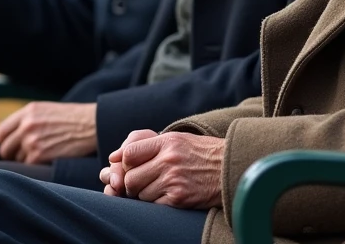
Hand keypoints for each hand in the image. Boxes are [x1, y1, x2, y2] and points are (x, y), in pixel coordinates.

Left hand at [0, 102, 97, 163]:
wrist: (92, 124)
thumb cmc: (72, 118)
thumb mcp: (46, 110)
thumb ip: (27, 120)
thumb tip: (10, 136)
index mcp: (27, 111)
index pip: (0, 132)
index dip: (5, 142)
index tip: (11, 146)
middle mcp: (26, 125)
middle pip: (5, 148)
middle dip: (13, 154)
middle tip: (25, 155)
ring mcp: (31, 141)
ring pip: (17, 159)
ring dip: (27, 160)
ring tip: (44, 153)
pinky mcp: (39, 155)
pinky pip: (28, 167)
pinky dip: (36, 166)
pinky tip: (48, 158)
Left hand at [108, 131, 225, 208]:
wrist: (231, 166)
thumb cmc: (202, 152)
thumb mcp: (177, 139)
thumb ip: (147, 145)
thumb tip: (114, 157)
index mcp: (167, 142)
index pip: (129, 154)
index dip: (124, 164)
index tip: (130, 168)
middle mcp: (169, 160)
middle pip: (130, 178)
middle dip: (131, 184)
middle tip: (141, 183)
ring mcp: (174, 180)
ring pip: (141, 194)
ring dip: (145, 194)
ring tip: (160, 187)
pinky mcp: (179, 198)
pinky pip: (154, 205)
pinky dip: (157, 203)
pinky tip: (169, 195)